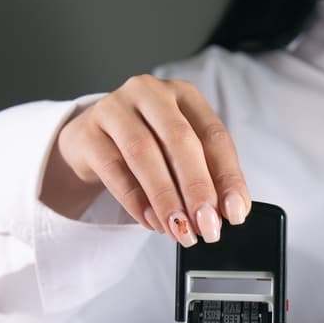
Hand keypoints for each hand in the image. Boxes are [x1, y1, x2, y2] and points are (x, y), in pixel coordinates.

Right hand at [40, 74, 251, 245]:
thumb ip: (205, 176)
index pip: (214, 135)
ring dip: (166, 198)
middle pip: (179, 140)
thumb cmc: (144, 145)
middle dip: (197, 187)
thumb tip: (227, 212)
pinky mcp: (88, 132)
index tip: (235, 212)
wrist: (89, 141)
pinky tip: (151, 221)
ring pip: (143, 153)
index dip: (227, 176)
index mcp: (185, 95)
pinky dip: (135, 200)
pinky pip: (113, 168)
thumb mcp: (178, 154)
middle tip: (207, 225)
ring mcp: (115, 108)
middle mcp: (151, 93)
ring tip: (179, 229)